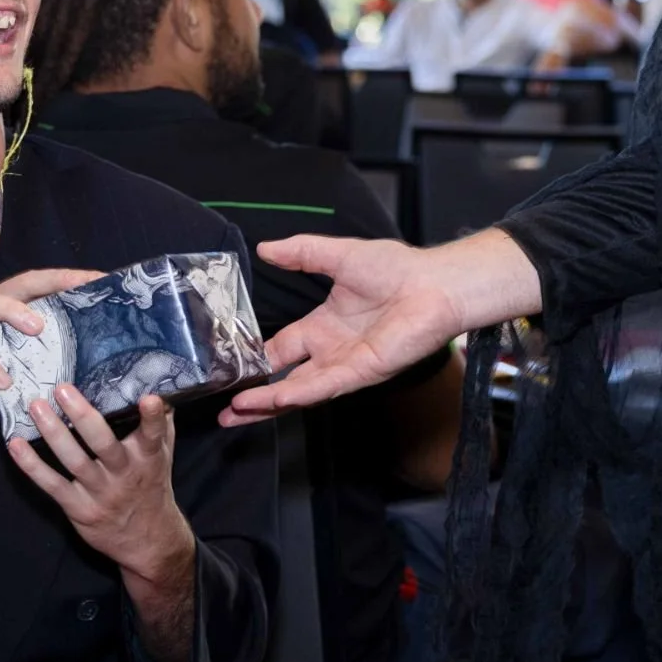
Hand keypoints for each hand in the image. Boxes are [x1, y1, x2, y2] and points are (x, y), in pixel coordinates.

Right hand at [0, 267, 100, 421]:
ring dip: (13, 313)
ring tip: (38, 329)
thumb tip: (86, 365)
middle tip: (75, 291)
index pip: (40, 285)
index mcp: (3, 306)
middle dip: (48, 284)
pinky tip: (3, 381)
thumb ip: (37, 358)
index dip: (68, 280)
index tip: (101, 280)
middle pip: (16, 284)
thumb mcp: (11, 365)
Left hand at [5, 388, 192, 584]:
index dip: (151, 418)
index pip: (153, 435)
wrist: (147, 540)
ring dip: (53, 433)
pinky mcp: (79, 508)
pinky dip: (31, 465)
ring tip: (36, 408)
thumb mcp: (164, 454)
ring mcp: (100, 492)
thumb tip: (160, 384)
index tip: (149, 399)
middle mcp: (124, 474)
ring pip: (74, 461)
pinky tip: (15, 444)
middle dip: (82, 416)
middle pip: (103, 444)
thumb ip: (161, 422)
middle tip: (62, 389)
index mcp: (148, 457)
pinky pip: (52, 484)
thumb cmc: (151, 485)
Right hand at [222, 235, 470, 421]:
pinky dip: (297, 394)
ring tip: (236, 413)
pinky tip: (273, 399)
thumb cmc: (398, 269)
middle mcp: (331, 350)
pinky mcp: (362, 372)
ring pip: (299, 391)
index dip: (257, 358)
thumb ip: (300, 254)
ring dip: (268, 404)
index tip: (230, 365)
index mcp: (323, 326)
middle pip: (285, 380)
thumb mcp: (337, 255)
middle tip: (226, 409)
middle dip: (255, 396)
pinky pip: (324, 386)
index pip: (282, 349)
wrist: (435, 283)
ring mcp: (345, 365)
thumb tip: (265, 248)